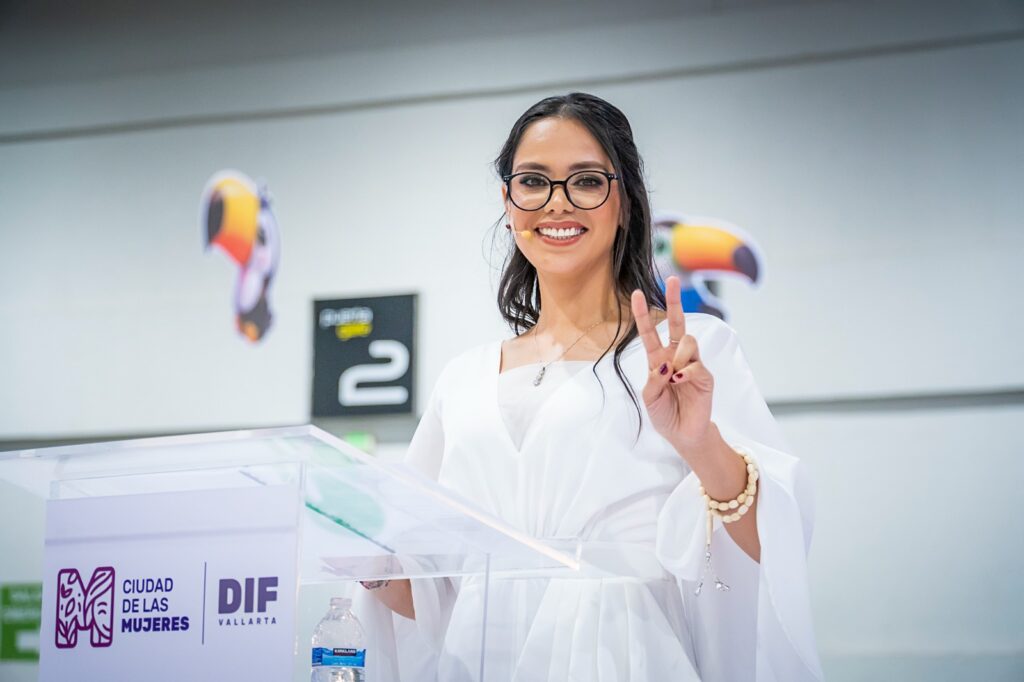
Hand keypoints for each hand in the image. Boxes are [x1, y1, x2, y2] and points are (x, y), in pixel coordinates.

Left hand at [630, 276, 715, 455]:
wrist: (683, 435)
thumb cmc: (665, 415)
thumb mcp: (649, 398)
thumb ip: (653, 380)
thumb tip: (666, 365)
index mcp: (658, 360)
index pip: (650, 333)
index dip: (643, 314)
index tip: (635, 294)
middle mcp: (676, 357)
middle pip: (677, 323)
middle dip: (675, 300)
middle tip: (672, 279)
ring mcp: (692, 364)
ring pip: (688, 341)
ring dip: (678, 356)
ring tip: (674, 377)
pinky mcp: (705, 376)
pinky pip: (696, 365)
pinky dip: (686, 372)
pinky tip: (681, 382)